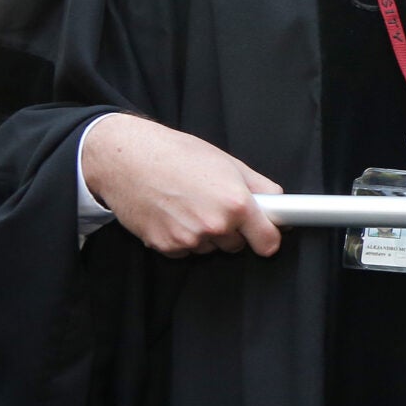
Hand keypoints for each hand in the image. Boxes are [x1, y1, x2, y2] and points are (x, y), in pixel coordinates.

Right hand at [79, 114, 282, 256]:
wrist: (126, 159)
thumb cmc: (176, 154)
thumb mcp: (228, 163)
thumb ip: (259, 186)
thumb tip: (278, 202)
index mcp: (236, 204)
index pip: (268, 242)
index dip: (269, 237)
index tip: (267, 234)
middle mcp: (214, 226)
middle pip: (237, 245)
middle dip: (233, 230)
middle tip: (214, 204)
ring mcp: (188, 239)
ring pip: (210, 248)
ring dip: (206, 234)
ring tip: (189, 204)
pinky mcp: (165, 247)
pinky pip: (185, 250)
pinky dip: (182, 238)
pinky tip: (173, 214)